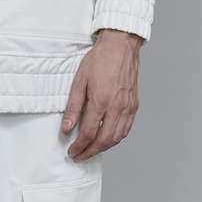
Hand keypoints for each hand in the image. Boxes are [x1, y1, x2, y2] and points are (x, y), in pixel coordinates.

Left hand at [63, 29, 142, 159]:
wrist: (121, 45)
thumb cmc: (99, 60)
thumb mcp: (79, 81)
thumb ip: (73, 107)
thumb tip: (67, 127)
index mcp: (101, 101)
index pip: (88, 133)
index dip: (79, 146)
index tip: (72, 151)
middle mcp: (116, 107)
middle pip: (104, 140)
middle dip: (90, 152)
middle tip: (79, 156)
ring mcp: (128, 107)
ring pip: (116, 138)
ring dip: (103, 148)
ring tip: (91, 151)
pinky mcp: (134, 105)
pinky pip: (126, 129)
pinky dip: (115, 139)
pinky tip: (106, 140)